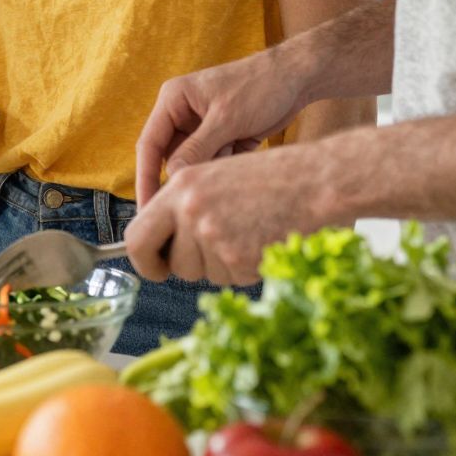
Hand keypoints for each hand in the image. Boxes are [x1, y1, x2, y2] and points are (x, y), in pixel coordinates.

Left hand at [124, 145, 333, 284]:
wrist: (319, 182)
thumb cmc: (272, 177)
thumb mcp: (216, 176)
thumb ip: (184, 206)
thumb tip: (160, 243)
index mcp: (181, 185)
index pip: (136, 237)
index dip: (144, 260)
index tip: (155, 266)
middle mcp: (191, 210)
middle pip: (172, 264)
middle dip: (185, 267)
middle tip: (211, 254)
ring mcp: (215, 236)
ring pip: (202, 274)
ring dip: (219, 265)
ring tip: (247, 232)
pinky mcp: (239, 259)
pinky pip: (229, 279)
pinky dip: (243, 268)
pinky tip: (262, 241)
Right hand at [135, 49, 305, 205]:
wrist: (298, 76)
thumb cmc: (260, 86)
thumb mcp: (226, 118)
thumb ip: (197, 149)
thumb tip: (173, 178)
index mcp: (173, 100)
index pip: (149, 145)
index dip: (145, 179)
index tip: (146, 211)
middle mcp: (183, 113)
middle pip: (172, 157)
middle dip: (189, 174)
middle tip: (202, 194)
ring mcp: (203, 127)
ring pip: (195, 163)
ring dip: (213, 168)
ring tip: (238, 147)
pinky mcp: (223, 137)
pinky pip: (215, 162)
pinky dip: (227, 165)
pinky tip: (246, 146)